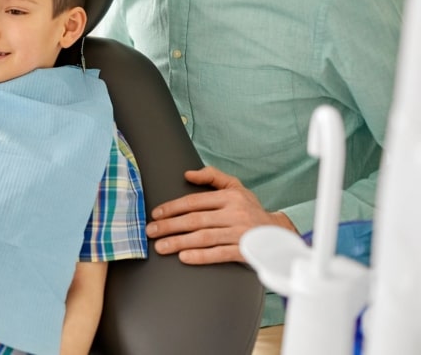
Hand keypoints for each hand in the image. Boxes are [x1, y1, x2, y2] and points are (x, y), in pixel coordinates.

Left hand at [145, 166, 296, 263]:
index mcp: (230, 197)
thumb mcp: (236, 187)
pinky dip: (201, 256)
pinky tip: (184, 257)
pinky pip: (220, 254)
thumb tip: (187, 174)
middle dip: (170, 226)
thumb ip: (213, 176)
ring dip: (179, 242)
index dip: (173, 208)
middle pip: (195, 220)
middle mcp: (235, 213)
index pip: (195, 201)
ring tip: (161, 247)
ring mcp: (240, 233)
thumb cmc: (251, 209)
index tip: (156, 214)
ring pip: (204, 238)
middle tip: (151, 231)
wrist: (279, 232)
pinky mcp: (245, 251)